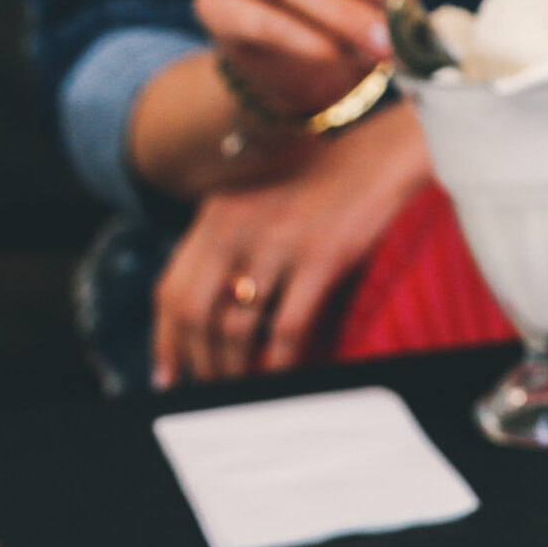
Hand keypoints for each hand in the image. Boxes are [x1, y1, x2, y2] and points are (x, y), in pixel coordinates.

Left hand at [152, 103, 431, 385]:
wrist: (382, 156)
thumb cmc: (326, 187)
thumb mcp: (261, 205)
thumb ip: (232, 245)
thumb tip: (214, 313)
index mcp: (215, 213)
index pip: (170, 288)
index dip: (165, 340)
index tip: (168, 376)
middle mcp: (236, 225)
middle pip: (195, 312)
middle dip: (200, 361)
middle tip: (212, 390)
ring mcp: (277, 241)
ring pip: (236, 327)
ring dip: (237, 369)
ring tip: (246, 389)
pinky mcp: (321, 257)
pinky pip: (287, 328)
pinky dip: (280, 363)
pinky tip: (282, 376)